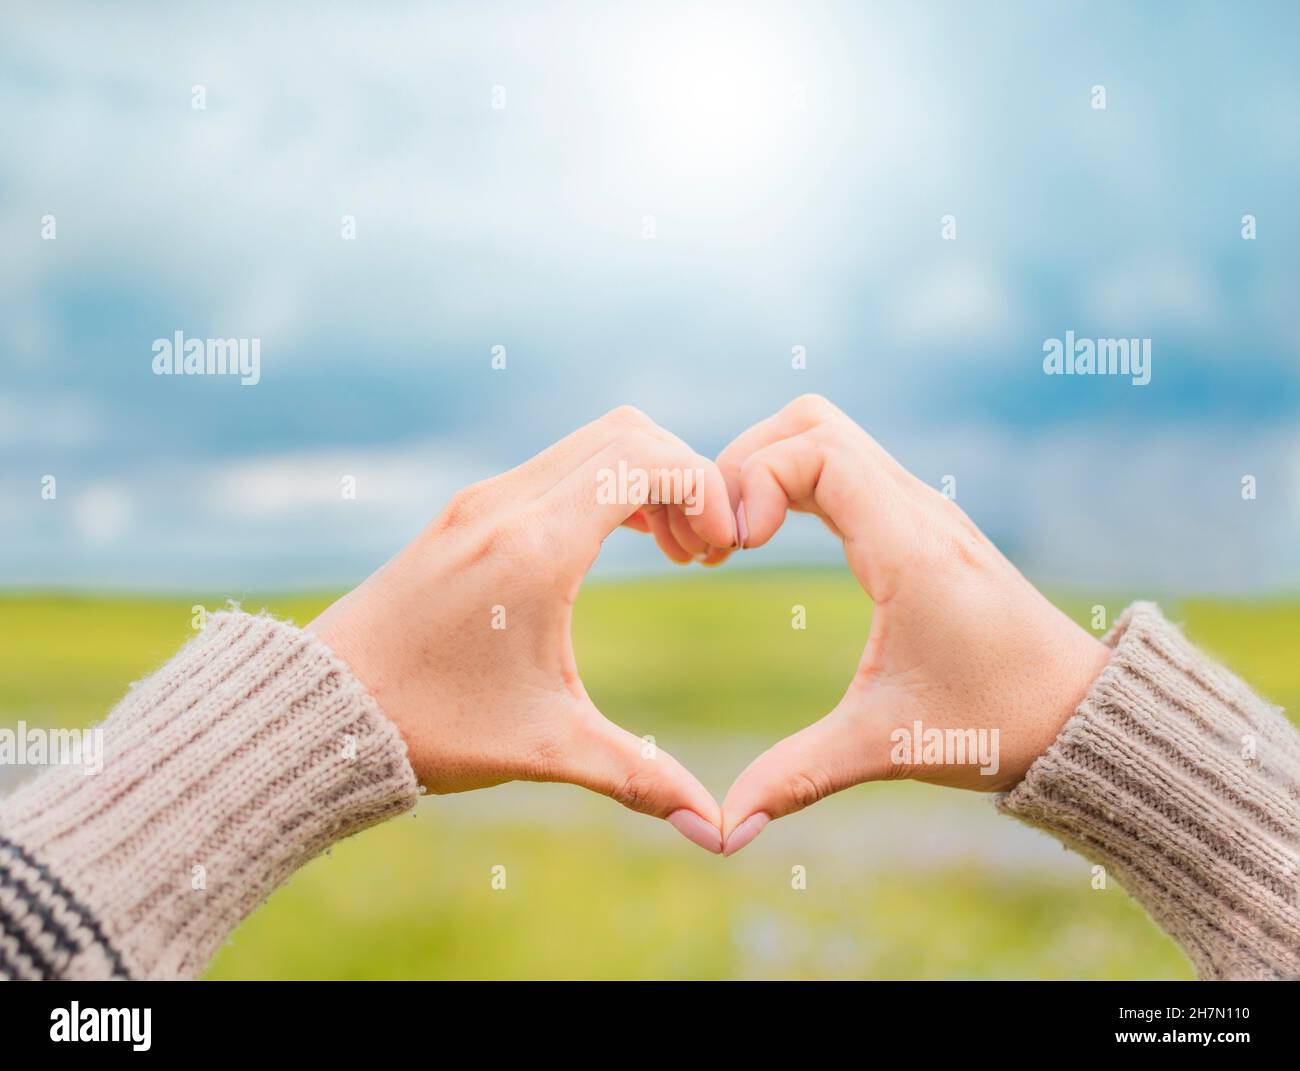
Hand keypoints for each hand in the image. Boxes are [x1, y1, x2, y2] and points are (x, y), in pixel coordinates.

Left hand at [308, 406, 736, 851]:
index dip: (707, 491)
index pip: (645, 460)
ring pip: (592, 442)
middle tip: (705, 552)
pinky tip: (619, 545)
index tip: (724, 553)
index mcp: (534, 546)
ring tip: (674, 552)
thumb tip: (717, 833)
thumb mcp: (547, 747)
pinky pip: (556, 466)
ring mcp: (481, 501)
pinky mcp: (465, 514)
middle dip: (686, 478)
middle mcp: (507, 503)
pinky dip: (605, 486)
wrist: (320, 711)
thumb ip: (640, 777)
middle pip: (628, 431)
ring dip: (646, 480)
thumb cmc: (429, 726)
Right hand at [715, 395, 1110, 854]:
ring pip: (829, 433)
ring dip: (769, 464)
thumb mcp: (888, 747)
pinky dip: (795, 479)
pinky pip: (846, 464)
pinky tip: (772, 536)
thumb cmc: (997, 723)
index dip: (754, 478)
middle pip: (812, 420)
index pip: (817, 450)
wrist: (1081, 713)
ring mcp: (921, 509)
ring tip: (737, 536)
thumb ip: (800, 776)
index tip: (734, 548)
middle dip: (745, 460)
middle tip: (720, 535)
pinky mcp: (920, 523)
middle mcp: (916, 510)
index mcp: (909, 548)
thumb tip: (726, 830)